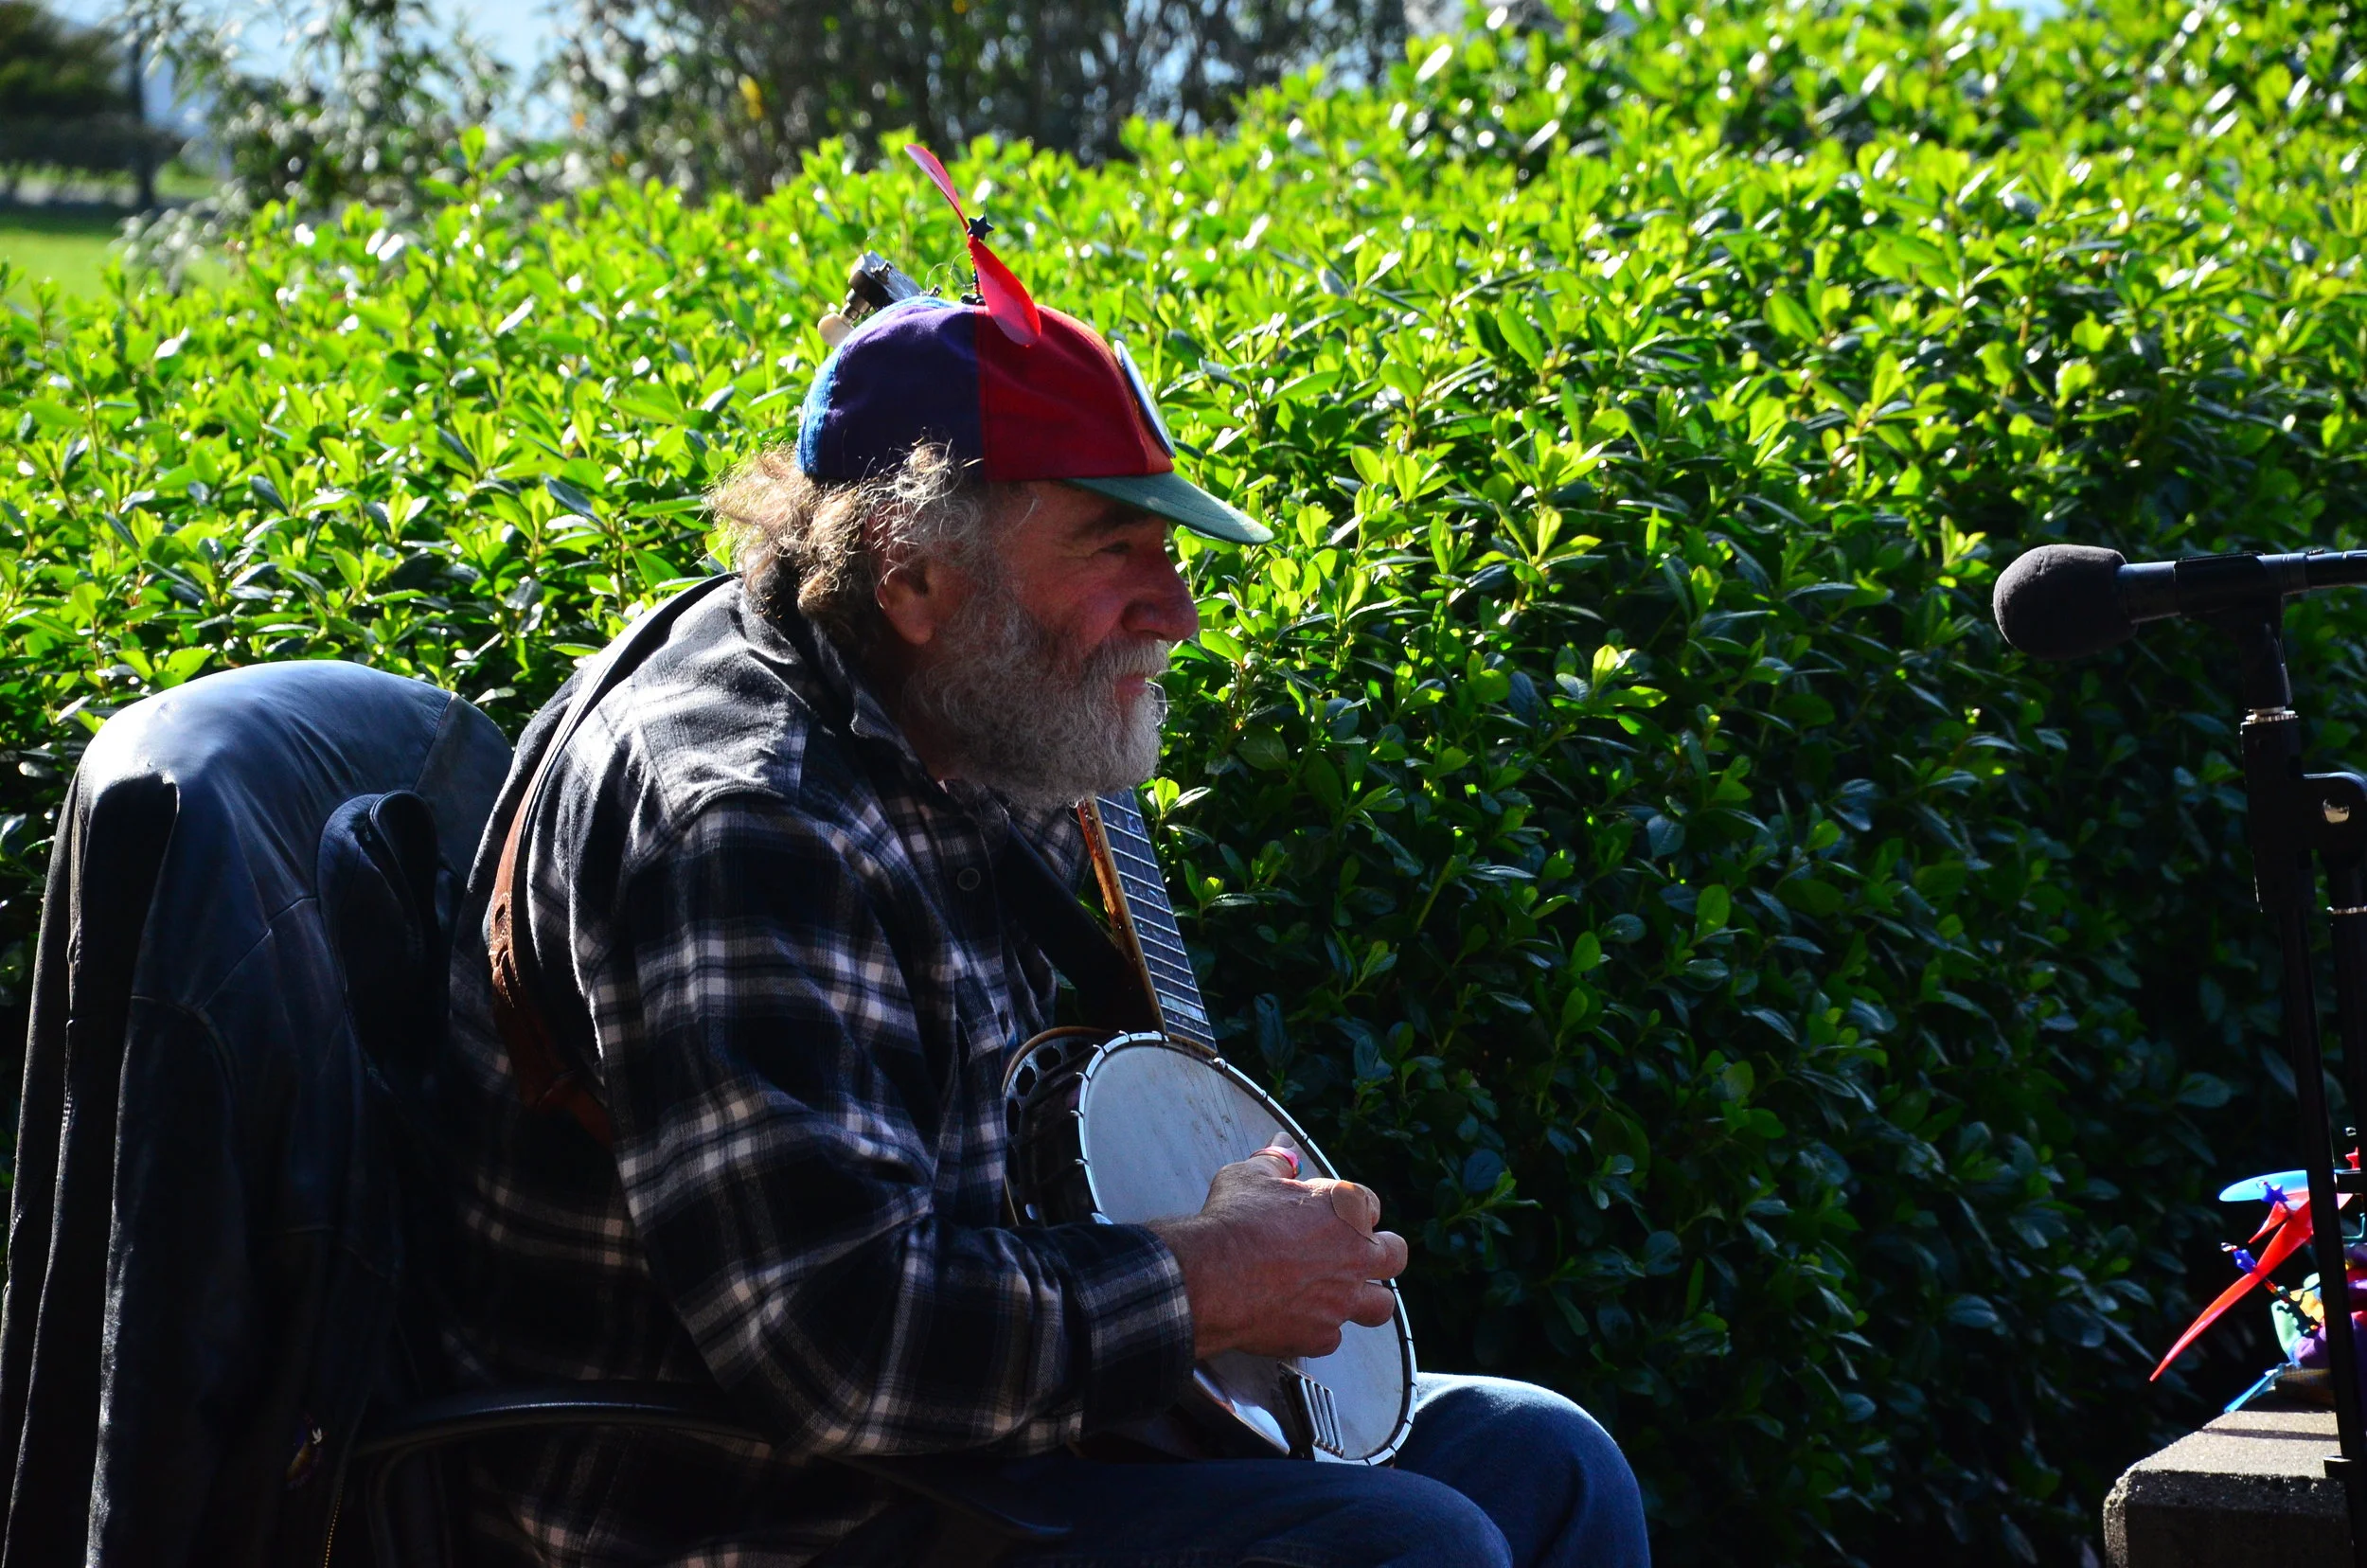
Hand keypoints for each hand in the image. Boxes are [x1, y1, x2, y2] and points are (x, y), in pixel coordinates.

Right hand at [1147, 1149, 1408, 1360]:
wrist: (1212, 1275)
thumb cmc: (1234, 1220)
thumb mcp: (1252, 1176)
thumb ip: (1276, 1161)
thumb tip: (1282, 1143)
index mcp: (1346, 1208)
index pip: (1372, 1205)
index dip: (1352, 1210)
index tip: (1332, 1216)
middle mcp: (1356, 1254)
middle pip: (1395, 1255)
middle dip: (1381, 1254)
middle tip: (1354, 1255)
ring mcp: (1343, 1299)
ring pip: (1380, 1306)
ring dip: (1366, 1299)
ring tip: (1341, 1294)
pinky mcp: (1322, 1335)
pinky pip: (1334, 1336)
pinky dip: (1319, 1328)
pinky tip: (1297, 1318)